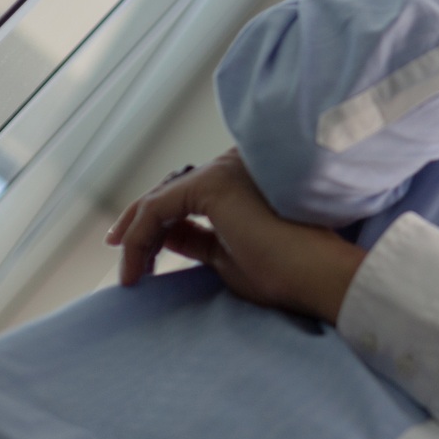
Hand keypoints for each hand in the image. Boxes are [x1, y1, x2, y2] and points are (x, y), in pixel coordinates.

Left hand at [106, 151, 362, 322]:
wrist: (316, 273)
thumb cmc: (285, 272)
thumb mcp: (227, 256)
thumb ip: (197, 240)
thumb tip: (165, 235)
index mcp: (245, 180)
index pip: (188, 196)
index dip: (157, 224)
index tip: (138, 259)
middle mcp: (235, 164)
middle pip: (170, 192)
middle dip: (140, 226)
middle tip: (121, 260)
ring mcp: (225, 169)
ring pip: (160, 199)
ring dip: (136, 236)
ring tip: (129, 274)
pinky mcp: (213, 182)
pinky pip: (157, 209)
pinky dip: (138, 238)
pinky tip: (134, 269)